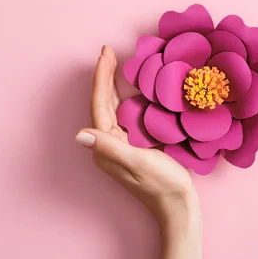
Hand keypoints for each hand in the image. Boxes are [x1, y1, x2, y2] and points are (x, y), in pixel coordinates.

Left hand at [76, 46, 199, 231]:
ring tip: (117, 63)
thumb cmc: (162, 185)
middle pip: (104, 103)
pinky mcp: (135, 146)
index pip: (100, 105)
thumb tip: (79, 134)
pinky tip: (135, 88)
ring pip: (113, 108)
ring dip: (114, 84)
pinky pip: (126, 116)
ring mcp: (122, 145)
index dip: (102, 77)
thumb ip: (110, 147)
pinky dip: (127, 98)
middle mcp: (109, 144)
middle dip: (105, 76)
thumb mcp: (137, 163)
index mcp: (107, 146)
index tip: (105, 54)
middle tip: (108, 51)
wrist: (178, 207)